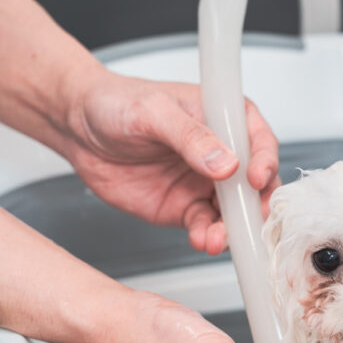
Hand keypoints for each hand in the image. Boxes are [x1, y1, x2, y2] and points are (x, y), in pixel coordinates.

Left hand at [58, 67, 281, 253]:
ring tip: (217, 238)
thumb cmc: (116, 104)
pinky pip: (207, 226)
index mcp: (224, 118)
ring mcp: (205, 183)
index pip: (259, 141)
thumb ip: (190, 136)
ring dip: (232, 228)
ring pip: (234, 211)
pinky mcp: (186, 207)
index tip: (255, 179)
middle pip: (255, 183)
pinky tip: (202, 239)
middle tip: (248, 220)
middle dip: (255, 205)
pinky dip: (208, 236)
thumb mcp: (153, 112)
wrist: (78, 128)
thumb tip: (224, 163)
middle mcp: (222, 153)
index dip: (264, 161)